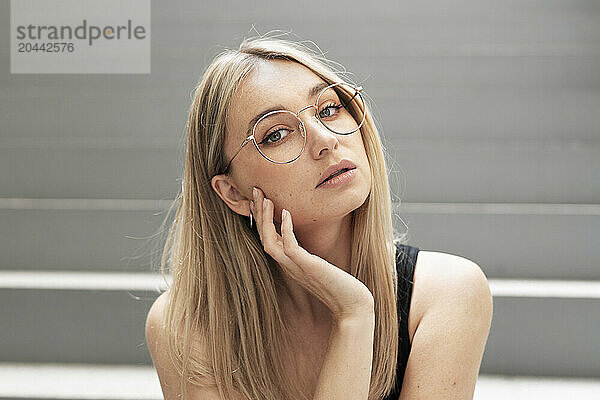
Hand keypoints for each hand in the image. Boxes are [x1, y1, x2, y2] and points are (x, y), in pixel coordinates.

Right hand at [250, 187, 374, 320]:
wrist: (353, 306)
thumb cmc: (342, 287)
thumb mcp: (323, 267)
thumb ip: (313, 257)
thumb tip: (313, 244)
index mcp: (291, 265)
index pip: (269, 240)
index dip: (262, 220)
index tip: (260, 200)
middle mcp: (290, 267)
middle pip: (264, 238)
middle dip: (258, 215)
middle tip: (255, 191)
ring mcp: (297, 268)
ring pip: (270, 243)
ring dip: (265, 220)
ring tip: (264, 199)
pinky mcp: (309, 268)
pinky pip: (290, 247)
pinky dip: (286, 229)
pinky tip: (286, 213)